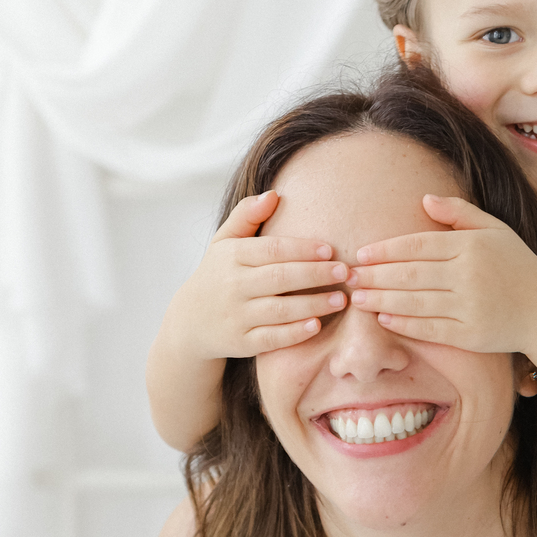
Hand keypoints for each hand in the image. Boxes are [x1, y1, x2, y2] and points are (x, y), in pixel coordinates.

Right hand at [166, 191, 349, 362]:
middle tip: (345, 272)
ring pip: (280, 309)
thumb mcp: (224, 242)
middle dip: (316, 274)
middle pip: (280, 278)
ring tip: (341, 299)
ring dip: (314, 304)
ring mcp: (236, 316)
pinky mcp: (241, 342)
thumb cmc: (218, 274)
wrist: (190, 322)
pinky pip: (272, 338)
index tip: (331, 249)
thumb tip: (274, 194)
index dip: (303, 249)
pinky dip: (295, 333)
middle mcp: (233, 285)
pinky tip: (317, 325)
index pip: (272, 249)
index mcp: (231, 256)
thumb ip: (246, 215)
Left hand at [349, 193, 536, 353]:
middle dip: (375, 276)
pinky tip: (384, 318)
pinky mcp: (471, 334)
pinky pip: (430, 328)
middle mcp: (469, 274)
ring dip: (381, 300)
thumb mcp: (495, 230)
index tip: (361, 254)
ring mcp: (470, 305)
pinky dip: (404, 323)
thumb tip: (424, 199)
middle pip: (410, 274)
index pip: (418, 245)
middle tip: (349, 277)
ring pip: (414, 302)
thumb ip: (460, 213)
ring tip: (358, 298)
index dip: (386, 250)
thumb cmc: (517, 266)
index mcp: (471, 245)